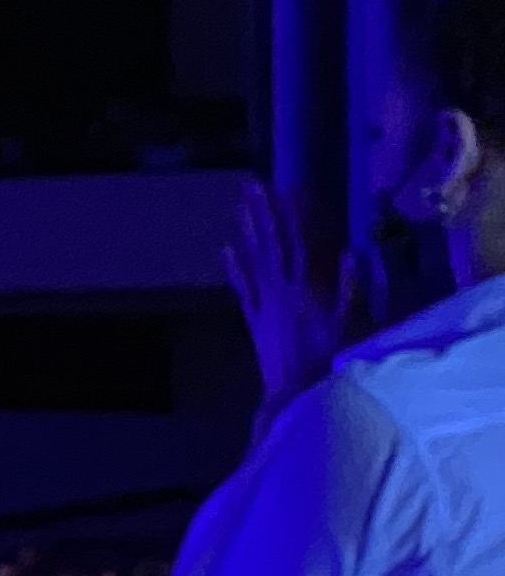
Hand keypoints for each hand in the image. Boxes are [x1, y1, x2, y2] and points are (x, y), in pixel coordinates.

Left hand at [225, 179, 346, 410]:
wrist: (293, 391)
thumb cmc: (326, 359)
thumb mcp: (346, 323)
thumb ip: (348, 289)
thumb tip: (350, 253)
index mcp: (303, 289)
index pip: (297, 243)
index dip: (292, 216)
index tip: (286, 190)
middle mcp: (278, 290)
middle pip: (270, 244)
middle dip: (263, 213)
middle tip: (252, 185)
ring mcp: (262, 302)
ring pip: (253, 259)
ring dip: (248, 231)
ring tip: (240, 206)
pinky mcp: (253, 317)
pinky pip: (241, 287)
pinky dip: (234, 267)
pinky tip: (225, 248)